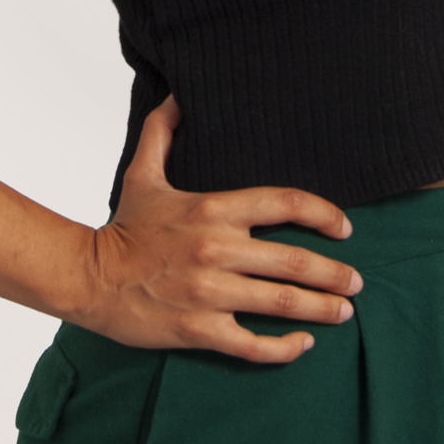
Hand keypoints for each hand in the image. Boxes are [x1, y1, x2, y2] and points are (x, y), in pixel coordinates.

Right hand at [75, 95, 362, 362]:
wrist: (88, 278)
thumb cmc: (123, 227)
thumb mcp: (143, 174)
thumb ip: (163, 131)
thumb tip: (177, 95)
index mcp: (212, 210)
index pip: (285, 203)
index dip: (324, 213)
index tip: (345, 228)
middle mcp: (217, 250)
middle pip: (296, 261)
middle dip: (336, 274)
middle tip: (356, 282)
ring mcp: (210, 293)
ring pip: (283, 303)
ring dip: (322, 309)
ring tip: (344, 311)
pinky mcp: (200, 330)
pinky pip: (254, 344)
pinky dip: (286, 347)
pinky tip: (305, 343)